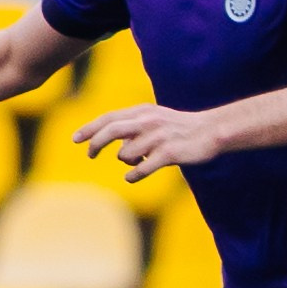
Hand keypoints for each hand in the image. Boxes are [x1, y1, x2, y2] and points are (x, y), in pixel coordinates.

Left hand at [72, 102, 220, 181]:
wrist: (211, 131)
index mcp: (143, 112)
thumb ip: (133, 128)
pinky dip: (133, 175)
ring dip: (128, 161)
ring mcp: (158, 137)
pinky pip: (141, 169)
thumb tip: (116, 147)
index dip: (90, 128)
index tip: (75, 139)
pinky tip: (133, 176)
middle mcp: (148, 121)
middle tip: (89, 156)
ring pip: (126, 154)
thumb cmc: (179, 129)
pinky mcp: (168, 153)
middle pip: (111, 131)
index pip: (109, 118)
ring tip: (141, 160)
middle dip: (95, 143)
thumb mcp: (155, 120)